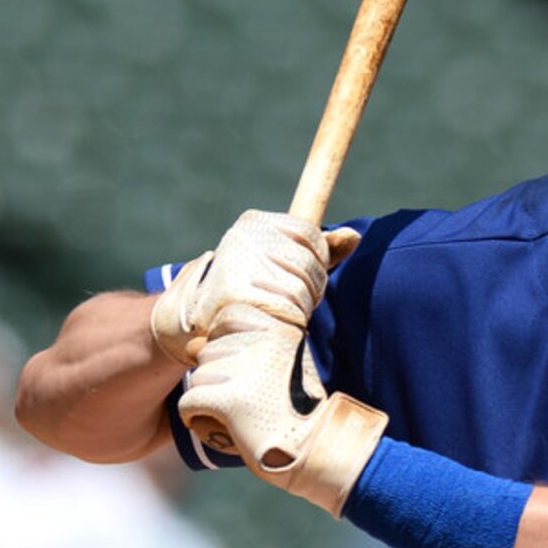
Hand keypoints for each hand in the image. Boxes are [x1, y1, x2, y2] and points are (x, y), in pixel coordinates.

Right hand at [151, 211, 360, 367]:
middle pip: (307, 262)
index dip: (317, 259)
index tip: (303, 274)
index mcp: (252, 222)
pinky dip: (285, 323)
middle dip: (309, 287)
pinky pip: (284, 311)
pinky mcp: (234, 296)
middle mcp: (241, 238)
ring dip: (297, 308)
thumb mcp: (284, 263)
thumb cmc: (249, 289)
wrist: (193, 324)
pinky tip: (268, 325)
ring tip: (275, 313)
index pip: (310, 234)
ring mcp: (235, 265)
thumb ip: (320, 250)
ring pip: (298, 289)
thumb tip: (354, 236)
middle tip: (290, 300)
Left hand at [179, 303, 387, 517]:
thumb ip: (240, 346)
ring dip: (211, 399)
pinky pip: (189, 402)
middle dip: (219, 378)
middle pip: (208, 351)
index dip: (229, 350)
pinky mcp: (232, 400)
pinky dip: (196, 417)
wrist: (313, 448)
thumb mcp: (276, 364)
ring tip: (242, 414)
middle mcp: (265, 342)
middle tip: (251, 399)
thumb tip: (191, 346)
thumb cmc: (291, 407)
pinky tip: (223, 426)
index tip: (251, 373)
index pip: (227, 319)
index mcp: (279, 327)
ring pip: (198, 377)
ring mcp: (247, 370)